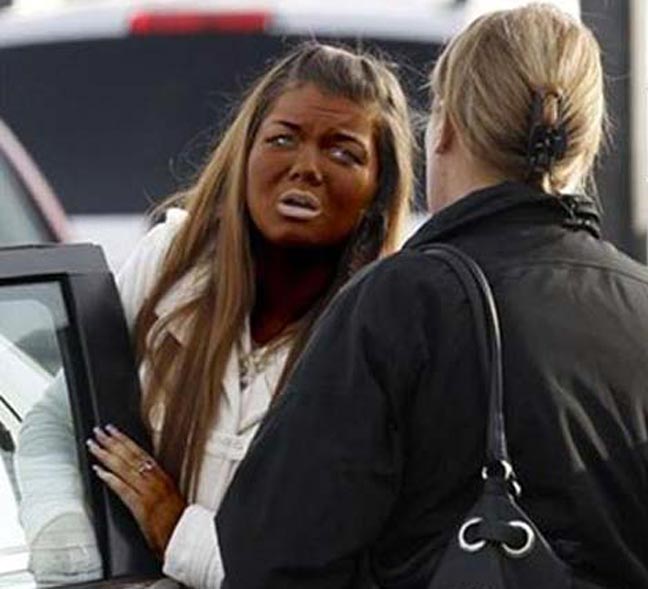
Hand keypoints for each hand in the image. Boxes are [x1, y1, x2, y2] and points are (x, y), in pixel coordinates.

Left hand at [87, 425, 185, 557]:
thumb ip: (156, 484)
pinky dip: (110, 479)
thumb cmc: (178, 520)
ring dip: (107, 455)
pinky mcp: (141, 507)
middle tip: (98, 431)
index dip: (125, 440)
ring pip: (125, 468)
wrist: (185, 536)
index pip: (140, 453)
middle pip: (130, 456)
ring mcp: (147, 492)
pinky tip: (99, 471)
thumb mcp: (170, 496)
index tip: (113, 430)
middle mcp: (155, 480)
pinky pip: (123, 489)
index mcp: (161, 476)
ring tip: (94, 446)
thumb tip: (142, 474)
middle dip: (113, 442)